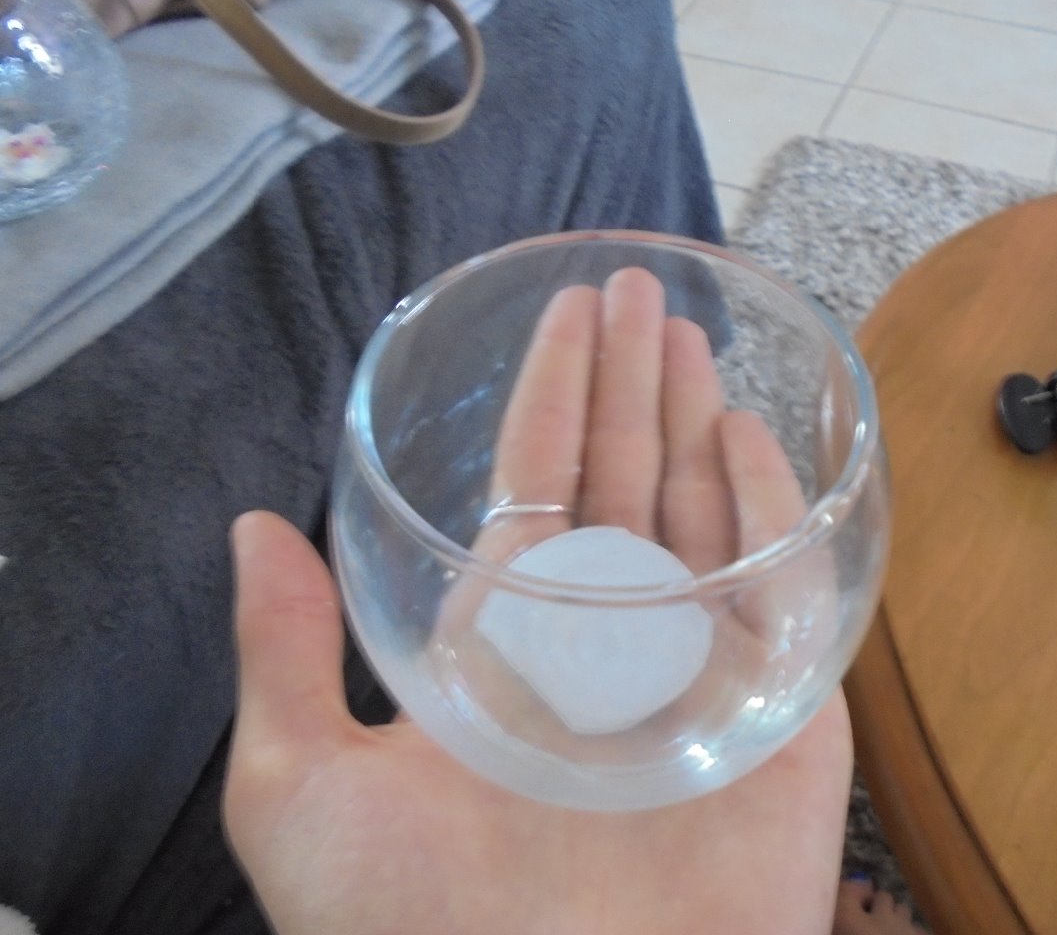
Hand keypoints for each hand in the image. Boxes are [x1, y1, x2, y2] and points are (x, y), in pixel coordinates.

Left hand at [224, 269, 852, 934]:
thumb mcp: (305, 794)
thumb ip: (281, 658)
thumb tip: (250, 528)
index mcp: (506, 642)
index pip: (537, 484)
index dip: (551, 394)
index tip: (564, 314)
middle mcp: (601, 642)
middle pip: (625, 478)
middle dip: (630, 379)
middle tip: (638, 288)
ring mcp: (691, 670)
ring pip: (701, 512)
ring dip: (696, 417)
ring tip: (692, 334)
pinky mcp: (773, 710)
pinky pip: (780, 589)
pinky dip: (770, 507)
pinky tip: (748, 437)